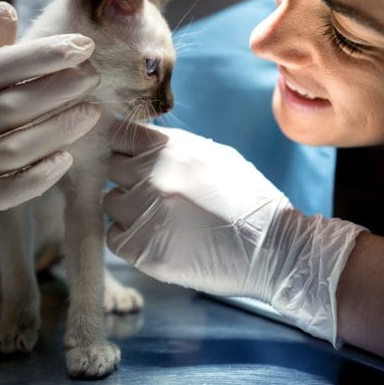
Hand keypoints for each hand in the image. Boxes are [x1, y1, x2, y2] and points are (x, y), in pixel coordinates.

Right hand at [0, 1, 100, 239]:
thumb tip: (6, 7)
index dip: (41, 56)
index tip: (83, 46)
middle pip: (10, 107)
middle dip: (58, 90)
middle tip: (94, 77)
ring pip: (14, 149)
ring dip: (58, 130)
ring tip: (92, 113)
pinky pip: (10, 190)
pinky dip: (40, 175)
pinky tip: (67, 159)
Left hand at [104, 122, 367, 344]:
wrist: (273, 248)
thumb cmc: (248, 200)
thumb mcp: (215, 156)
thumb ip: (174, 148)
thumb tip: (141, 143)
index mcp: (169, 148)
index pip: (118, 135)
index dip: (122, 147)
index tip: (131, 158)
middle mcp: (151, 176)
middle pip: (111, 168)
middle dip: (127, 179)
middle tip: (154, 194)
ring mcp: (145, 213)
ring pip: (110, 203)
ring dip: (128, 210)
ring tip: (161, 219)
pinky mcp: (143, 250)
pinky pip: (114, 237)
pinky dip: (129, 239)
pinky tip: (157, 239)